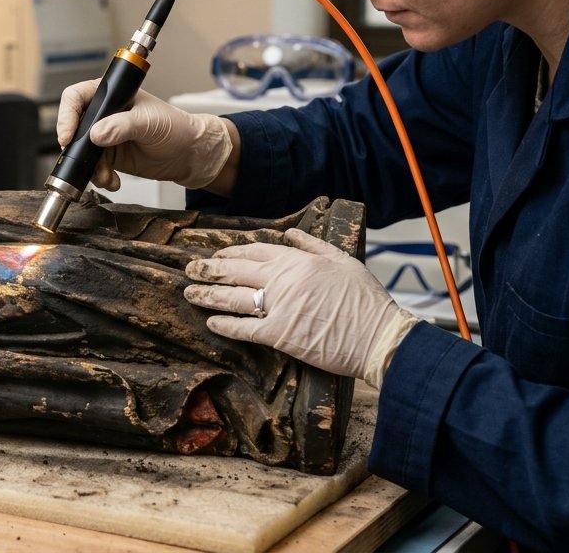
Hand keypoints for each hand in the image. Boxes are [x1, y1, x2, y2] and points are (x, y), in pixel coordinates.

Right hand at [56, 80, 233, 190]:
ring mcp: (105, 136)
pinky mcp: (109, 156)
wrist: (189, 155)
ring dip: (90, 167)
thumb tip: (96, 134)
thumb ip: (122, 126)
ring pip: (81, 152)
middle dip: (75, 147)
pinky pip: (93, 168)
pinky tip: (114, 181)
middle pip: (74, 126)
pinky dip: (99, 177)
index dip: (67, 115)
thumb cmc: (176, 128)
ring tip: (106, 176)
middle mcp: (104, 114)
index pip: (77, 97)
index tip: (68, 135)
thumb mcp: (149, 123)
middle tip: (81, 160)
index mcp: (112, 94)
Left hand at [183, 228, 419, 387]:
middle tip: (191, 270)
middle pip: (236, 271)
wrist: (378, 335)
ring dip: (208, 294)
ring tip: (190, 292)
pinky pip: (244, 328)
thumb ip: (314, 245)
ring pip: (233, 298)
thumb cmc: (366, 300)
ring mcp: (279, 306)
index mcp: (298, 260)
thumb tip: (291, 233)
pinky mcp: (279, 334)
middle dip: (209, 269)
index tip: (217, 255)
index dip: (232, 253)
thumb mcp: (344, 260)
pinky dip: (225, 325)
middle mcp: (284, 280)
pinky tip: (211, 322)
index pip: (256, 251)